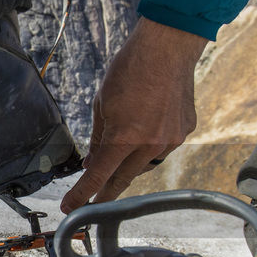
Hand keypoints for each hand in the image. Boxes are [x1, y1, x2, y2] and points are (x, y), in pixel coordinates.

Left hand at [60, 18, 206, 212]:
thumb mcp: (102, 105)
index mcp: (124, 138)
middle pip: (123, 179)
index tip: (71, 208)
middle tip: (94, 200)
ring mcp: (171, 140)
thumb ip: (97, 138)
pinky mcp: (185, 132)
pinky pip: (163, 148)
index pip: (99, 176)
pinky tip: (147, 127)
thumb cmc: (130, 70)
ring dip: (130, 165)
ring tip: (122, 152)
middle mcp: (150, 145)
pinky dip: (151, 145)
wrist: (167, 48)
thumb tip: (92, 162)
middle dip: (107, 191)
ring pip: (145, 165)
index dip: (82, 195)